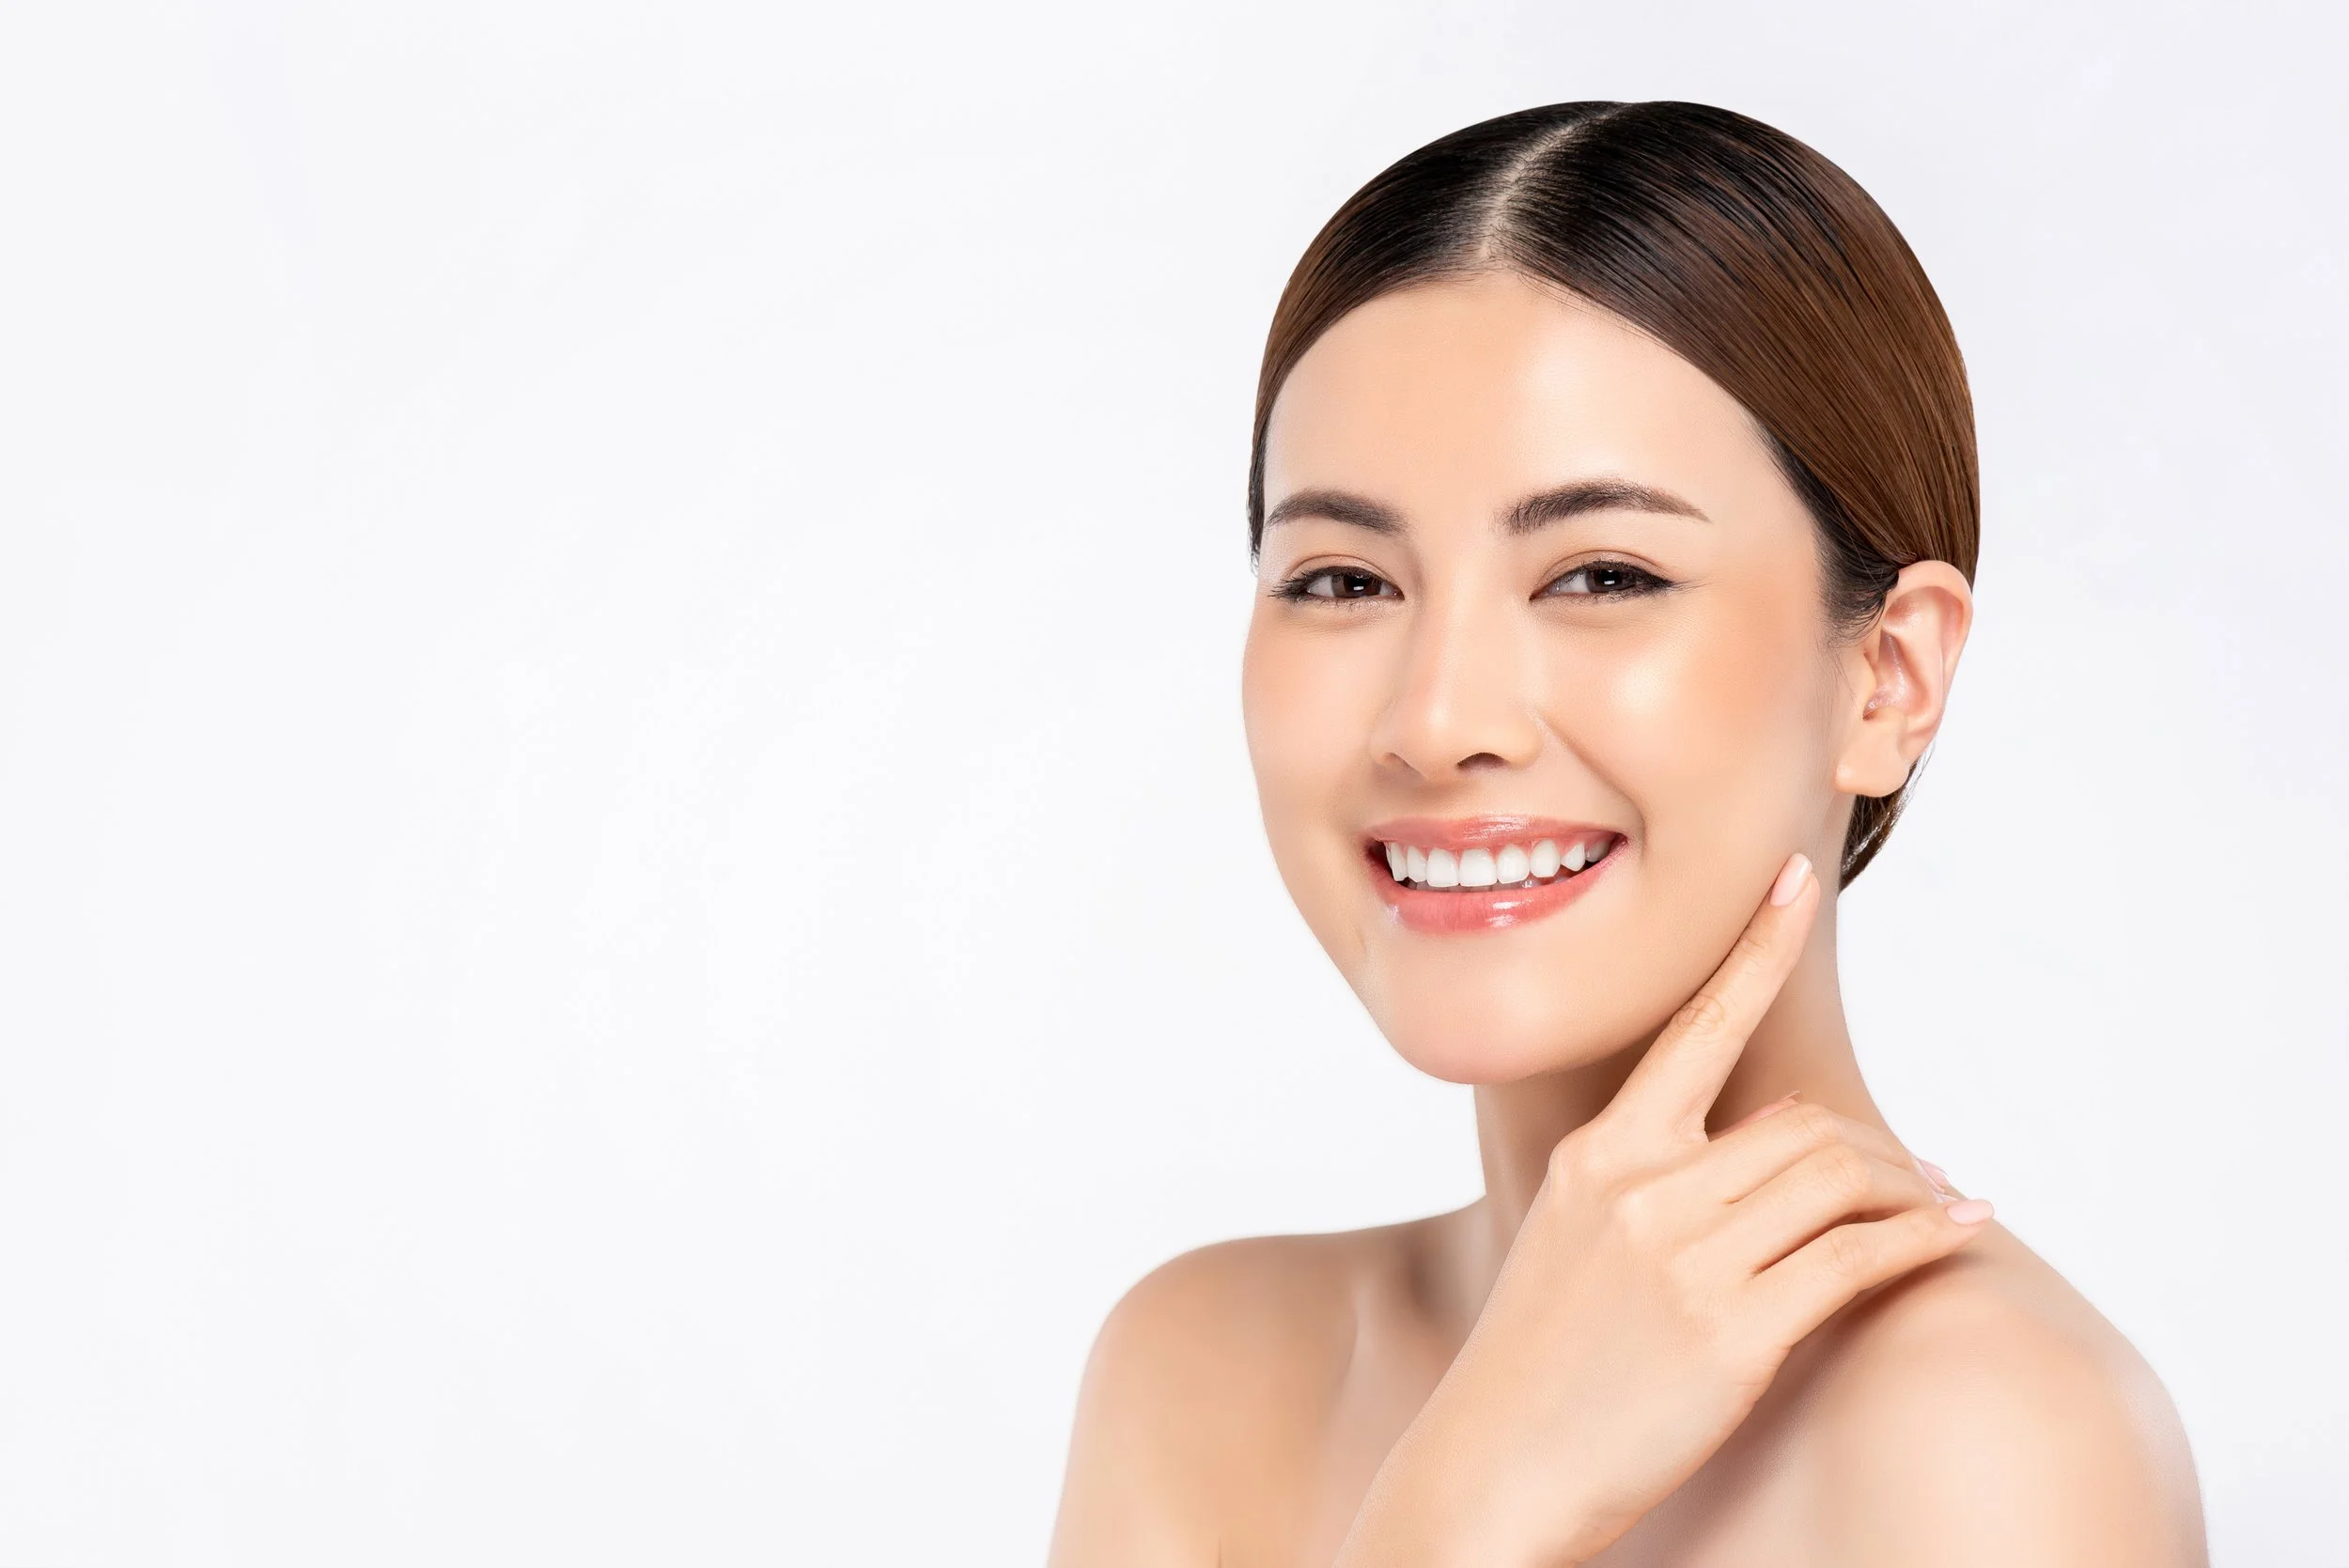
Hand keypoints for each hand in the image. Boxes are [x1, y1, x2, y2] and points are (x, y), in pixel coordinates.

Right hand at [1333, 853, 1992, 1567]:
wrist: (1491, 1469)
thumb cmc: (1537, 1364)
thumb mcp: (1570, 1242)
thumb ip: (1646, 1187)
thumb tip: (1760, 1159)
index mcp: (1599, 1156)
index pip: (1694, 1027)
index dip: (1755, 946)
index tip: (1798, 877)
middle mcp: (1641, 1188)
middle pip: (1802, 1124)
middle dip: (1874, 1150)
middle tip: (1917, 1178)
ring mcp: (1683, 1259)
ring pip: (1838, 1179)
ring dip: (1906, 1190)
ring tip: (1937, 1209)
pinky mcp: (1729, 1333)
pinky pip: (1857, 1260)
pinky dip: (1923, 1239)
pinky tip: (1958, 1232)